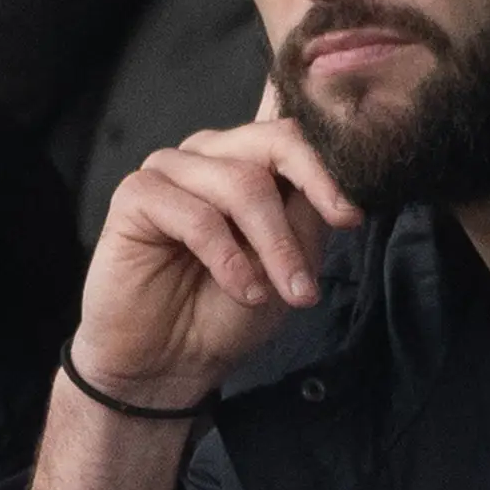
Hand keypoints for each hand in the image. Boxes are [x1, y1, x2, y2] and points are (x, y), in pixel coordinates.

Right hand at [72, 117, 359, 410]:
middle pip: (276, 141)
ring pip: (242, 183)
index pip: (298, 130)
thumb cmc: (232, 310)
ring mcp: (172, 168)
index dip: (332, 160)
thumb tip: (343, 174)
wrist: (173, 360)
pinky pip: (195, 214)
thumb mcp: (293, 260)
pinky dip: (228, 258)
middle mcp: (213, 153)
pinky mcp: (136, 195)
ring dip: (274, 245)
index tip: (352, 216)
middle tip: (335, 238)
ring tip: (286, 293)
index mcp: (252, 158)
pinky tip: (243, 291)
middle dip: (312, 197)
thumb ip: (311, 210)